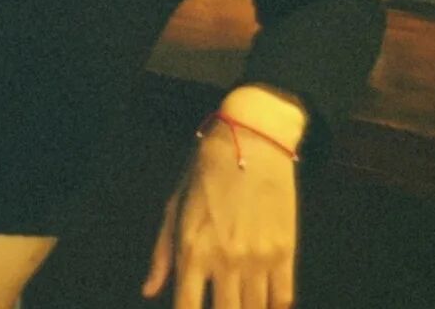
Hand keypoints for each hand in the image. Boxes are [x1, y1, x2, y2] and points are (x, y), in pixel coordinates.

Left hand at [141, 127, 297, 308]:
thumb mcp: (174, 206)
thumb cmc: (204, 171)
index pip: (186, 308)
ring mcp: (257, 259)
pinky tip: (266, 306)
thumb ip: (163, 254)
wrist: (250, 142)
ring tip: (237, 303)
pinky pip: (283, 300)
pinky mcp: (285, 253)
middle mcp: (225, 260)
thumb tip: (149, 291)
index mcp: (191, 248)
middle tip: (220, 304)